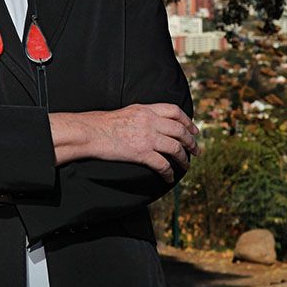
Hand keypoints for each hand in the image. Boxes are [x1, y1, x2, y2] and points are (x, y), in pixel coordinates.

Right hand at [50, 104, 199, 182]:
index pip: (175, 111)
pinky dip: (169, 172)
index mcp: (147, 109)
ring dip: (184, 158)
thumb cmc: (103, 124)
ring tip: (186, 165)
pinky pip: (162, 164)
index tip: (194, 130)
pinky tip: (169, 177)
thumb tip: (153, 123)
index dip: (188, 121)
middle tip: (196, 150)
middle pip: (179, 130)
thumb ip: (143, 115)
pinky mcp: (142, 153)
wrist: (90, 132)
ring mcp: (147, 137)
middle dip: (191, 141)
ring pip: (175, 147)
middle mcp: (150, 121)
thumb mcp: (127, 111)